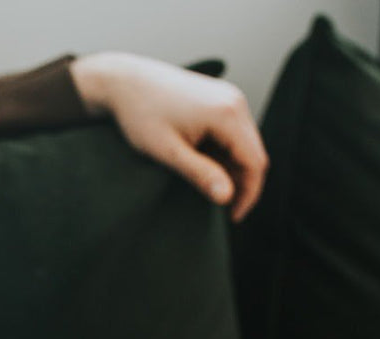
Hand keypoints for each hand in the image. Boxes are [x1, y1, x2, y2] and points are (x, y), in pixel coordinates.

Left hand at [70, 52, 267, 220]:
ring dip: (232, 167)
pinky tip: (203, 163)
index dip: (248, 194)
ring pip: (245, 143)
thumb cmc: (141, 113)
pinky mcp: (220, 98)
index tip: (232, 216)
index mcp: (226, 113)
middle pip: (254, 153)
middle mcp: (234, 101)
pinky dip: (224, 152)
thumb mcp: (168, 151)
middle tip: (222, 206)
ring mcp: (228, 97)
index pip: (255, 162)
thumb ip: (200, 174)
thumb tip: (227, 197)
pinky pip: (234, 132)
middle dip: (242, 183)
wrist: (124, 81)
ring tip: (207, 184)